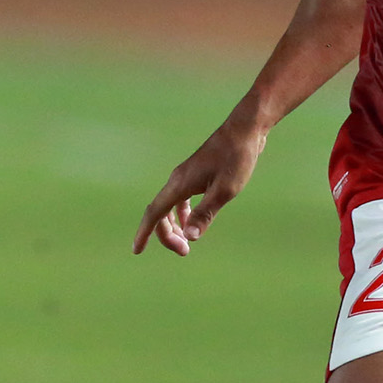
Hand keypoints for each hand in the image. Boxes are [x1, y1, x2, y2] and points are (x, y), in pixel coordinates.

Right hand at [134, 121, 267, 256]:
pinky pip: (180, 199)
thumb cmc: (236, 158)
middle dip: (167, 235)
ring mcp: (186, 176)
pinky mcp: (196, 175)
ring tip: (187, 242)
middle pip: (160, 213)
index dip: (144, 233)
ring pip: (170, 206)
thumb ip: (205, 214)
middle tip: (184, 252)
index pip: (155, 213)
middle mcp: (178, 180)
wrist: (245, 130)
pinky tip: (192, 222)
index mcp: (180, 184)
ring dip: (174, 226)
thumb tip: (190, 238)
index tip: (137, 251)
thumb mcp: (224, 190)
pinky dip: (182, 214)